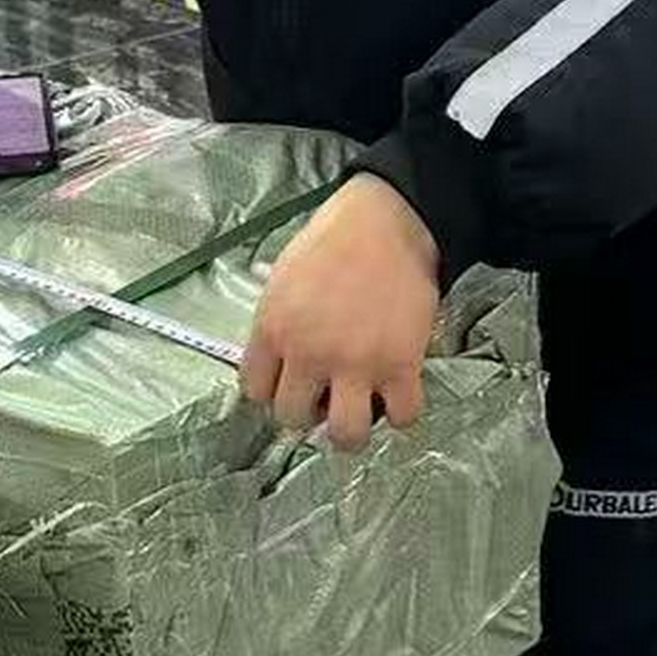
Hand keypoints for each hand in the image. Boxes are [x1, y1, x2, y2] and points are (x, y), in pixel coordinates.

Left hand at [240, 173, 441, 452]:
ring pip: (346, 435)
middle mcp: (309, 353)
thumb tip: (275, 362)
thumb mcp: (283, 279)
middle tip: (325, 393)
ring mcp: (356, 363)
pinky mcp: (400, 365)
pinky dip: (401, 413)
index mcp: (273, 329)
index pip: (254, 391)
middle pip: (292, 418)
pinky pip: (402, 417)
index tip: (288, 384)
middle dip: (307, 411)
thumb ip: (277, 325)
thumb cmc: (333, 241)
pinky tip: (397, 393)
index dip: (272, 392)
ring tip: (358, 407)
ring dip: (350, 428)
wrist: (385, 221)